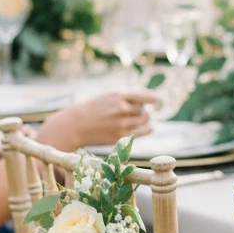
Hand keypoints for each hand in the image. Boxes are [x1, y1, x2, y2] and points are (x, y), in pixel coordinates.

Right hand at [43, 91, 158, 150]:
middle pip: (143, 110)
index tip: (158, 101)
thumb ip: (125, 99)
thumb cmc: (93, 110)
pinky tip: (149, 128)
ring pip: (143, 120)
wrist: (76, 124)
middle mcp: (121, 108)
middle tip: (140, 113)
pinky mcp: (120, 136)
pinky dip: (147, 129)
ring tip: (140, 119)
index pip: (142, 96)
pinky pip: (140, 132)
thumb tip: (145, 105)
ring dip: (145, 120)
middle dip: (143, 111)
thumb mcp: (107, 98)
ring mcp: (121, 123)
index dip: (152, 98)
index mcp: (118, 96)